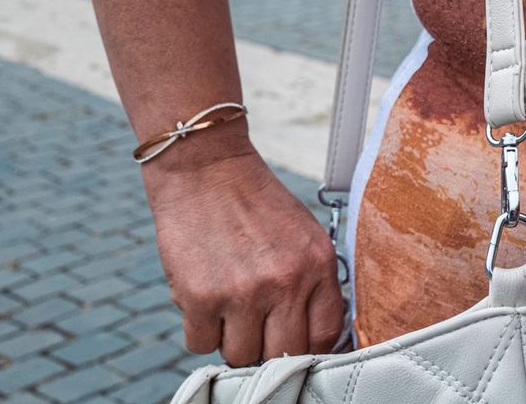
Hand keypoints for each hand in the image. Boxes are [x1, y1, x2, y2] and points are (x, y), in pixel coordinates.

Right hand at [143, 148, 346, 366]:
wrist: (207, 170)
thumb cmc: (255, 204)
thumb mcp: (305, 235)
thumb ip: (315, 283)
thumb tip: (317, 336)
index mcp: (318, 264)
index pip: (325, 335)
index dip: (308, 347)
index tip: (294, 343)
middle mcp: (286, 281)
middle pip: (284, 354)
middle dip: (269, 346)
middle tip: (256, 324)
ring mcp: (243, 292)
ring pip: (241, 356)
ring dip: (232, 338)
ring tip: (228, 303)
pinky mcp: (200, 297)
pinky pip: (201, 344)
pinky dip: (200, 330)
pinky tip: (204, 300)